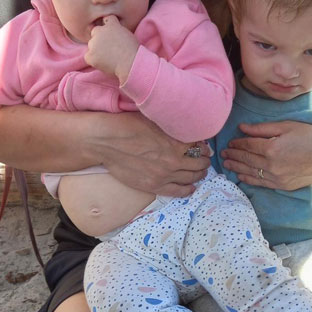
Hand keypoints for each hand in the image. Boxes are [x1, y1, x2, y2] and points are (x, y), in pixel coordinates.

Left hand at [85, 16, 138, 82]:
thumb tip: (112, 36)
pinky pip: (88, 57)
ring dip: (97, 50)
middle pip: (95, 31)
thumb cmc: (133, 51)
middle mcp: (100, 31)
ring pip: (91, 45)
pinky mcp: (90, 55)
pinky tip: (104, 63)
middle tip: (109, 48)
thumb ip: (117, 32)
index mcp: (111, 25)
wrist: (131, 63)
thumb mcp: (128, 35)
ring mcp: (93, 43)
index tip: (111, 33)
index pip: (106, 19)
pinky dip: (94, 60)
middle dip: (100, 38)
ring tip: (109, 57)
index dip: (108, 26)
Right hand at [92, 112, 210, 197]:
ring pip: (191, 177)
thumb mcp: (154, 119)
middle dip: (204, 161)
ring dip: (199, 174)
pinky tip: (192, 188)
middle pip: (198, 163)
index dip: (203, 146)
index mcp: (175, 141)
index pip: (199, 146)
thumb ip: (171, 126)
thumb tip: (184, 127)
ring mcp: (164, 175)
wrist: (106, 141)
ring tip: (201, 172)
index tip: (203, 146)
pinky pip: (177, 191)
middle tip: (204, 159)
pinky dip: (188, 190)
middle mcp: (174, 159)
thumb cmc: (127, 125)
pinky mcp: (154, 185)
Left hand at [220, 120, 311, 189]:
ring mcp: (276, 178)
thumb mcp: (287, 126)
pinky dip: (248, 179)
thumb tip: (242, 128)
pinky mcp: (282, 185)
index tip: (230, 142)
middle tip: (222, 153)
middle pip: (246, 159)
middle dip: (233, 155)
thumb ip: (262, 129)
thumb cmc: (311, 137)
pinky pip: (260, 183)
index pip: (248, 145)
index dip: (237, 143)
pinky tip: (240, 176)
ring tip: (226, 164)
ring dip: (237, 167)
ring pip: (250, 172)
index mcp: (272, 148)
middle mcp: (271, 165)